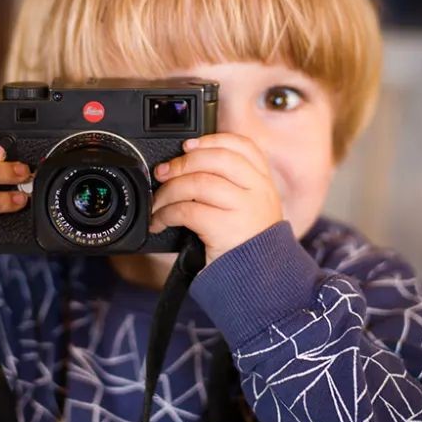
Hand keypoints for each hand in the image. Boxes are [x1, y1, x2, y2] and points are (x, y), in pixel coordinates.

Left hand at [148, 133, 283, 266]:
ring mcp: (244, 209)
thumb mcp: (249, 209)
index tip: (188, 145)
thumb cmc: (246, 245)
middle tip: (162, 173)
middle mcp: (258, 191)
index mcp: (263, 182)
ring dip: (168, 191)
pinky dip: (166, 214)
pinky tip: (160, 222)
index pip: (243, 146)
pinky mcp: (226, 229)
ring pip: (198, 183)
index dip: (211, 140)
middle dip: (182, 162)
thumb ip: (230, 186)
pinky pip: (187, 211)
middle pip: (216, 159)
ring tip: (157, 204)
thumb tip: (186, 164)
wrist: (260, 281)